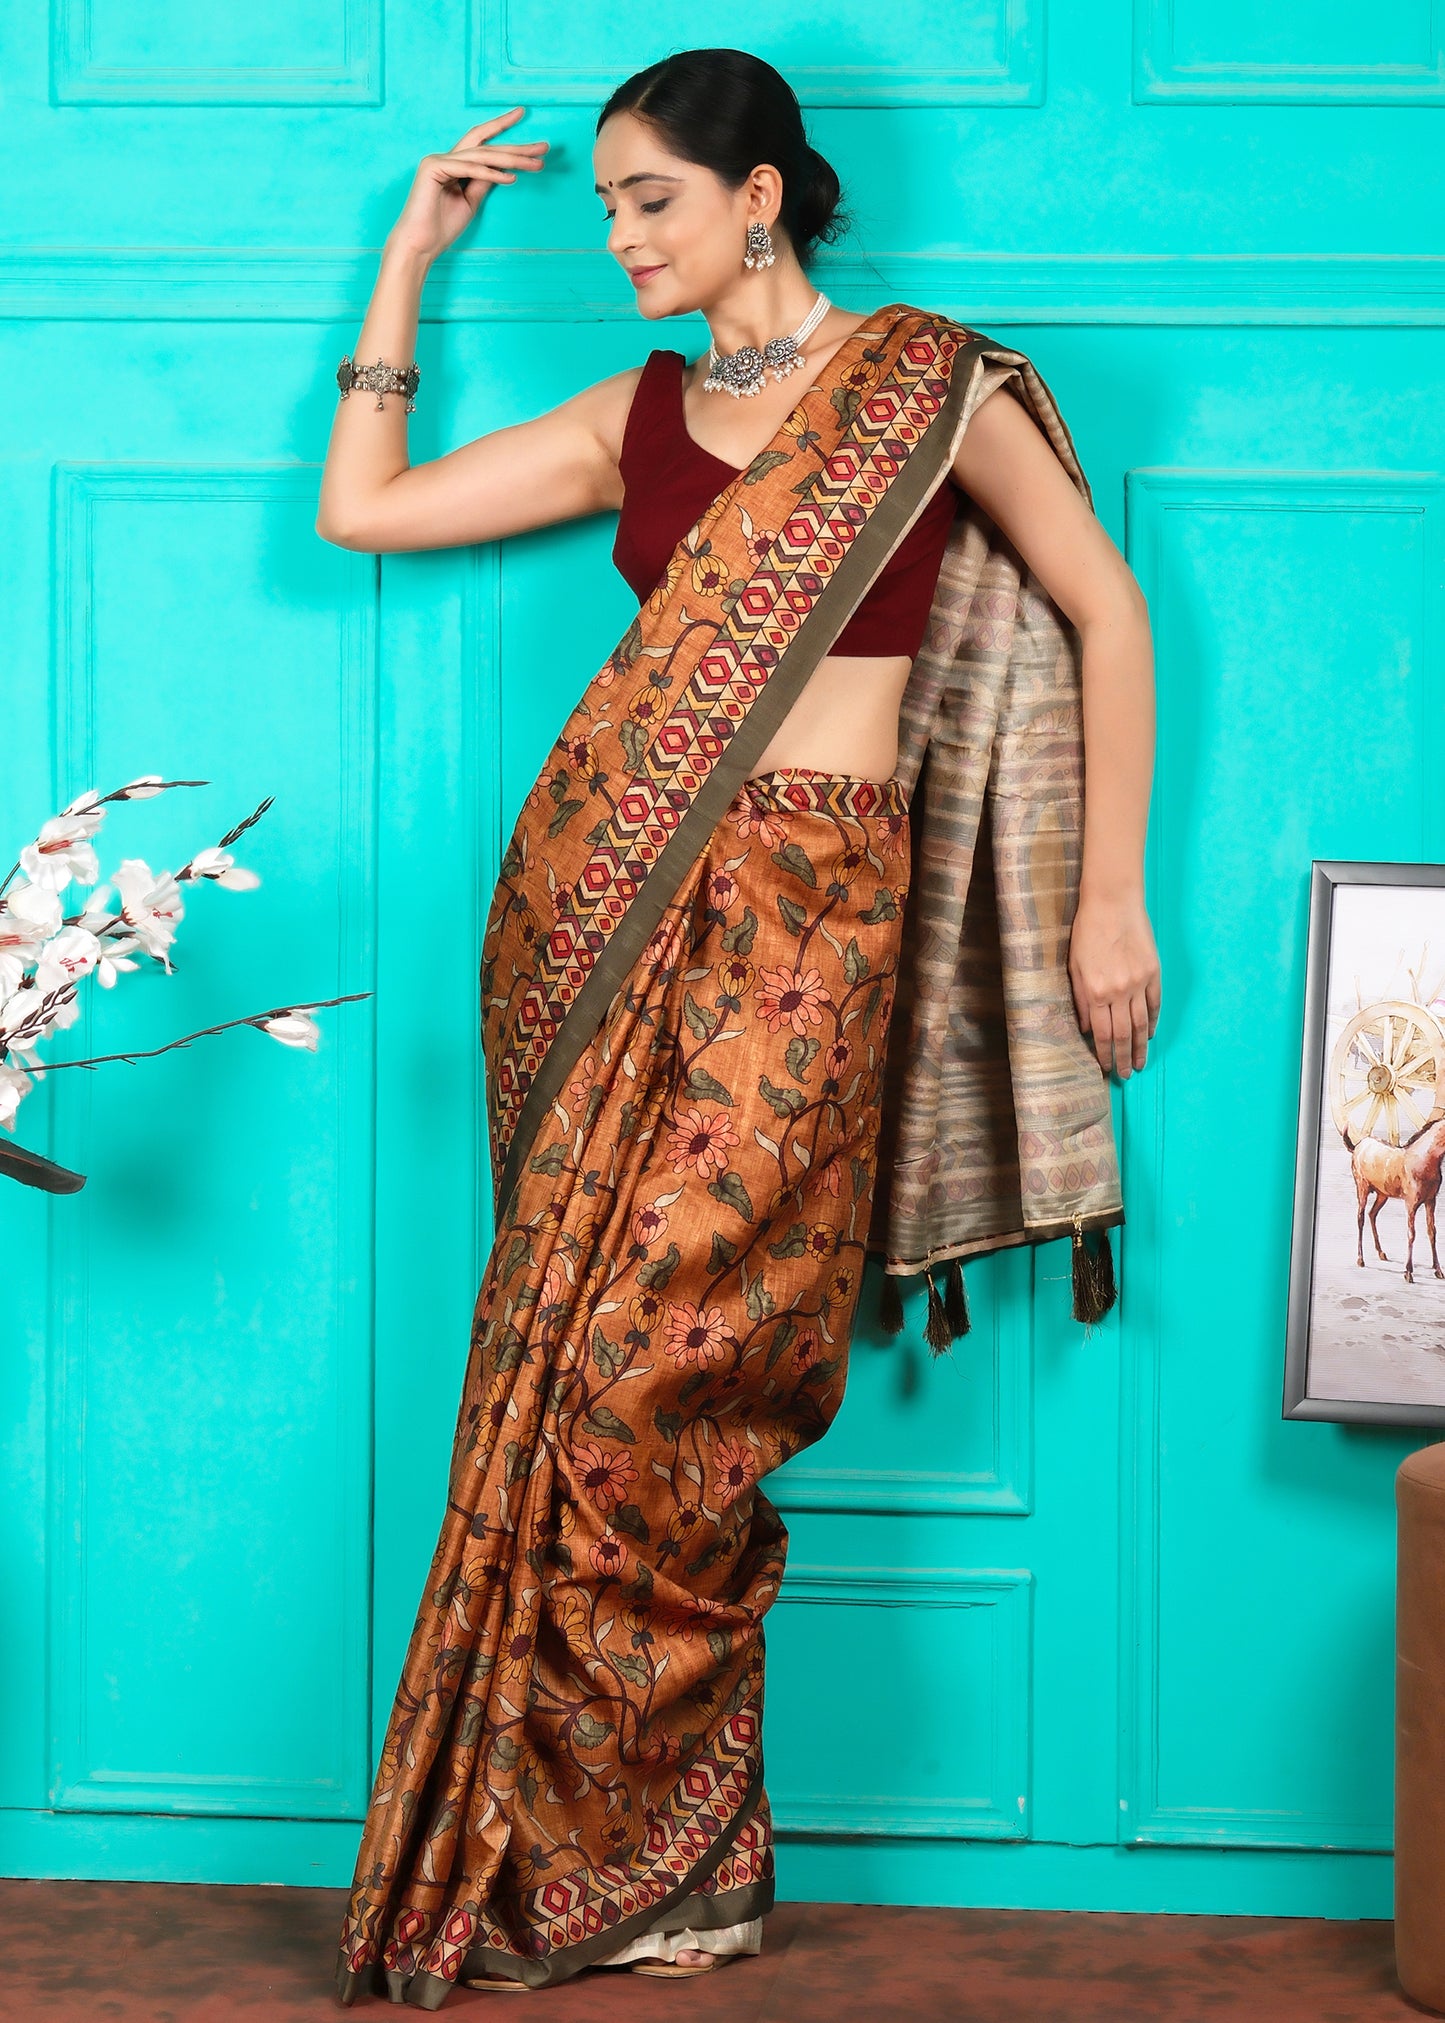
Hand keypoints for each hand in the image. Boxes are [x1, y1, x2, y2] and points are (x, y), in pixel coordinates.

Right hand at [387, 107, 548, 264]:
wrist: (419, 244)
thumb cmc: (442, 227)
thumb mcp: (471, 201)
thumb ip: (483, 182)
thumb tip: (505, 169)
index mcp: (453, 163)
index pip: (482, 142)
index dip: (503, 128)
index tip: (524, 117)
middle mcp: (445, 157)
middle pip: (487, 146)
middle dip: (517, 147)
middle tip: (544, 146)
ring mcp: (438, 160)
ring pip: (482, 156)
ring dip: (512, 159)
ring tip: (536, 163)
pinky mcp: (433, 168)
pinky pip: (469, 168)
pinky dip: (491, 173)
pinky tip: (511, 178)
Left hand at [1068, 888, 1160, 1078]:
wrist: (1112, 902)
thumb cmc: (1087, 931)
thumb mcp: (1074, 966)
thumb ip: (1080, 999)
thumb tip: (1087, 1029)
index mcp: (1095, 992)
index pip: (1102, 1033)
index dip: (1104, 1054)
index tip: (1105, 1068)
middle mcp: (1118, 992)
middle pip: (1123, 1034)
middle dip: (1123, 1058)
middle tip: (1125, 1075)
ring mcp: (1138, 983)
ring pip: (1141, 1024)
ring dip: (1140, 1047)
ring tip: (1139, 1064)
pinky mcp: (1153, 972)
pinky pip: (1154, 1004)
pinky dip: (1152, 1022)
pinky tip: (1150, 1035)